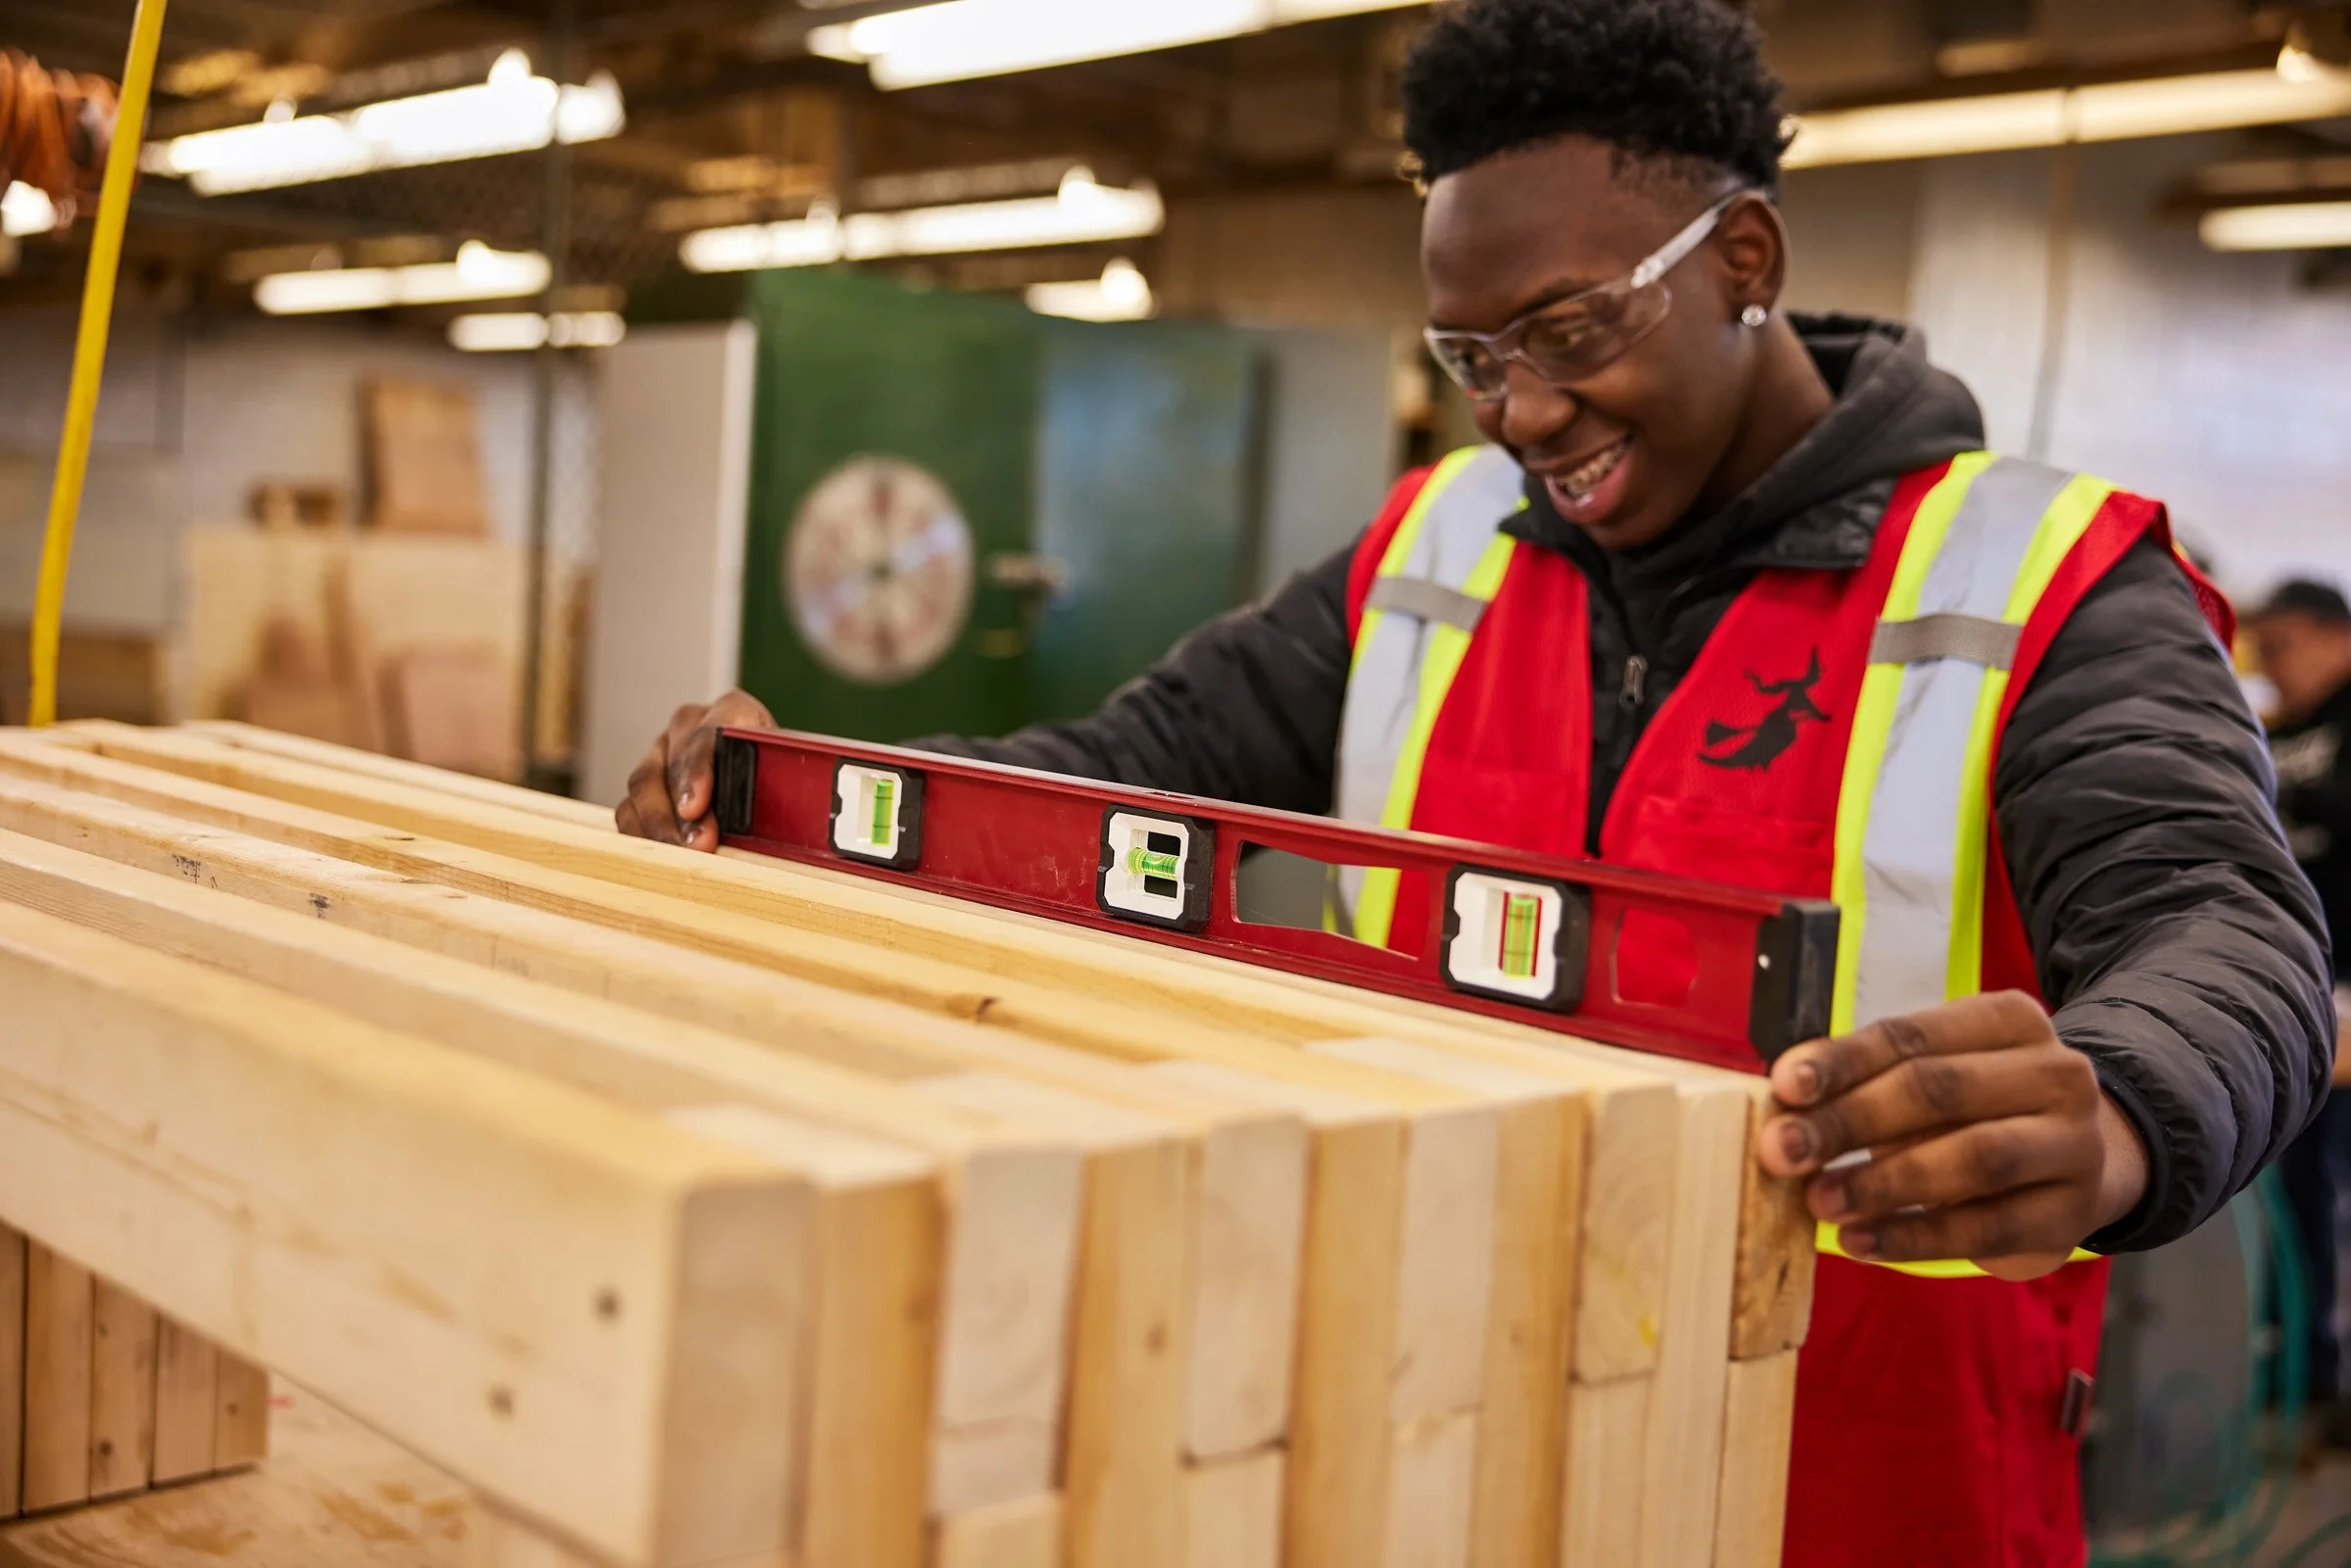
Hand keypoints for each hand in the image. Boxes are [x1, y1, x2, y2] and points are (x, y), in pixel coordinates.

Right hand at [616, 689, 776, 851]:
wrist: (770, 784)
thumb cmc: (784, 782)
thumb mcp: (792, 777)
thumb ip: (787, 788)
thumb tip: (790, 821)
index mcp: (735, 711)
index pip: (712, 732)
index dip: (699, 770)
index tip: (694, 806)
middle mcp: (691, 725)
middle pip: (673, 762)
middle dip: (680, 810)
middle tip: (696, 844)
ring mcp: (662, 752)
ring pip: (643, 784)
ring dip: (658, 825)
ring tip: (679, 857)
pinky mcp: (644, 784)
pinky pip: (629, 808)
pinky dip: (641, 833)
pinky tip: (658, 857)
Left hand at [1757, 991, 2147, 1278]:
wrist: (2078, 1164)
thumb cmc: (1977, 1111)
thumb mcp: (1931, 1078)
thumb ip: (1866, 1082)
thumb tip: (1786, 1105)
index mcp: (2010, 1021)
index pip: (1912, 1036)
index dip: (1842, 1061)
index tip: (1783, 1086)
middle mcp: (2055, 1073)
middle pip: (1939, 1091)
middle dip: (1849, 1122)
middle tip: (1781, 1152)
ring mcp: (2074, 1145)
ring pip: (1973, 1158)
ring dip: (1883, 1182)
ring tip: (1819, 1201)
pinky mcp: (2071, 1214)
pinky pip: (1986, 1228)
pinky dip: (1915, 1237)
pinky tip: (1861, 1242)